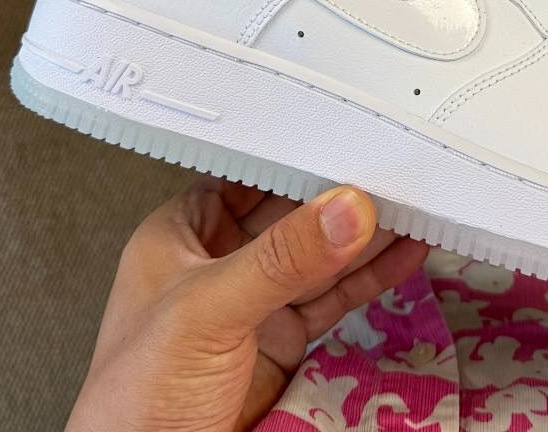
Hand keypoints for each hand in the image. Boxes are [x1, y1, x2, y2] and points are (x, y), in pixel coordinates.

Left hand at [67, 178, 427, 431]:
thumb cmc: (134, 401)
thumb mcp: (208, 311)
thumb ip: (279, 259)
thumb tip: (342, 210)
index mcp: (182, 236)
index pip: (248, 180)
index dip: (296, 161)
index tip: (349, 145)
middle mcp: (220, 264)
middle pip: (293, 216)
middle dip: (343, 199)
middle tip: (395, 178)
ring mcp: (255, 305)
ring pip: (321, 258)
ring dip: (366, 238)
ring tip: (413, 210)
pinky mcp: (284, 342)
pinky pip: (334, 299)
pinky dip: (370, 279)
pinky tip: (400, 257)